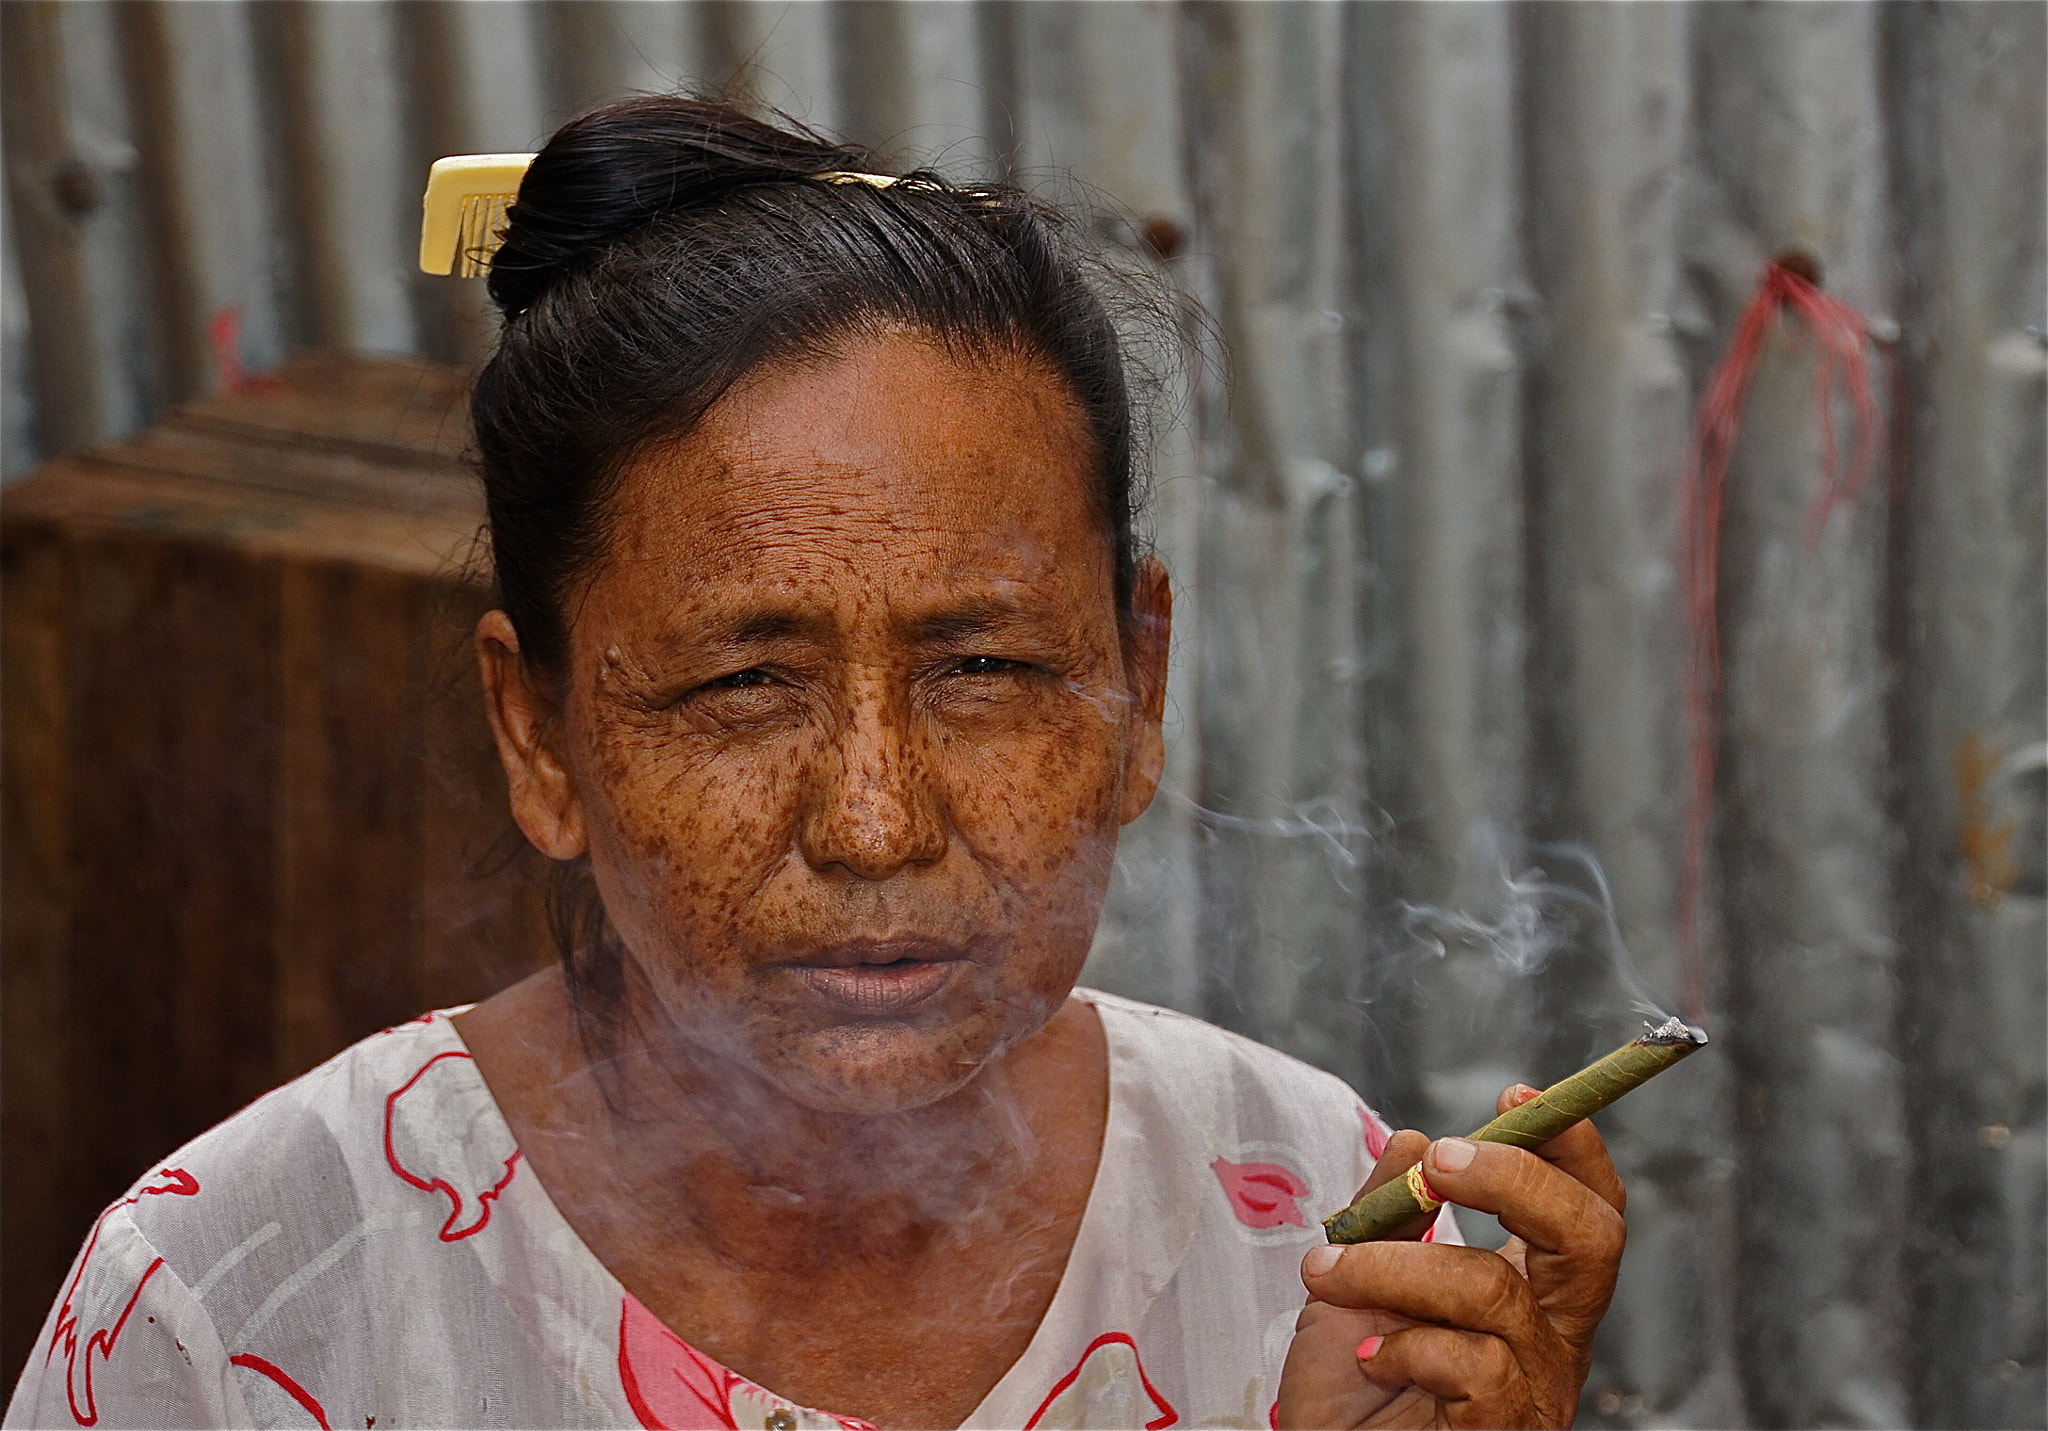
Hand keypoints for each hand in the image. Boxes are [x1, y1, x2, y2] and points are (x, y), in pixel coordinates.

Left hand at [1276, 1086, 1626, 1428]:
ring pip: (1492, 1290)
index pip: (1585, 1209)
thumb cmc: (1350, 1390)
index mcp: (1531, 1294)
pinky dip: (1405, 1345)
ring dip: (1396, 1266)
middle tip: (1440, 1163)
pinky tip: (1368, 1356)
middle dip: (1517, 1180)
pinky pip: (1472, 1365)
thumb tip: (1414, 1139)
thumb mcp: (1357, 1278)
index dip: (1570, 1147)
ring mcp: (1534, 1390)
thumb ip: (1387, 1210)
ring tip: (1326, 1273)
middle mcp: (1550, 1339)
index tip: (1515, 1093)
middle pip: (1591, 1238)